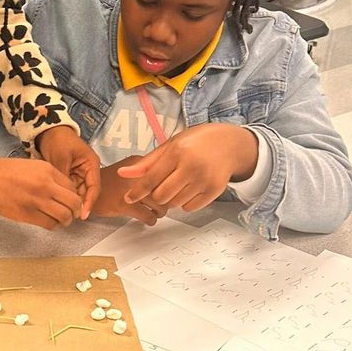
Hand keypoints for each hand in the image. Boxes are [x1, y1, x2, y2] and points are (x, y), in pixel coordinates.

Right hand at [0, 156, 82, 229]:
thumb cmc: (4, 170)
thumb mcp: (31, 166)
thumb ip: (48, 177)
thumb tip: (61, 192)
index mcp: (47, 170)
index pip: (72, 187)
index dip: (74, 196)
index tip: (69, 201)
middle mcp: (46, 184)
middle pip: (73, 202)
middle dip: (75, 211)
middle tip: (71, 214)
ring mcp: (37, 200)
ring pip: (64, 216)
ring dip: (65, 220)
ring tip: (60, 220)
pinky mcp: (27, 214)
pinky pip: (49, 224)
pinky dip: (52, 225)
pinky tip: (47, 221)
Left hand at [35, 125, 100, 219]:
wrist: (48, 131)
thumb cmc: (58, 140)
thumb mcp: (61, 158)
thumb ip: (64, 176)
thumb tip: (64, 196)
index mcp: (91, 164)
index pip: (94, 187)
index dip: (89, 202)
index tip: (82, 215)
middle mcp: (88, 170)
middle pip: (87, 192)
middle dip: (80, 204)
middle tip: (70, 216)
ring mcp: (79, 173)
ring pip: (79, 192)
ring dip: (73, 201)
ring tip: (64, 212)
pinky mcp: (71, 174)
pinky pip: (71, 188)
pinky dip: (67, 195)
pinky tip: (60, 203)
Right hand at [92, 158, 166, 224]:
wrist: (88, 190)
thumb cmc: (109, 182)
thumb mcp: (128, 170)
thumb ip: (146, 173)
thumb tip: (167, 183)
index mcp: (138, 163)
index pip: (165, 173)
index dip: (168, 184)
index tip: (168, 191)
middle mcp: (136, 174)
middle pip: (164, 189)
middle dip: (166, 200)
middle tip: (163, 204)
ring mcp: (130, 190)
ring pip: (159, 204)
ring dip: (160, 212)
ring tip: (156, 213)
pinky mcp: (124, 205)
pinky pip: (148, 216)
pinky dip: (151, 220)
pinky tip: (148, 219)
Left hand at [117, 123, 257, 212]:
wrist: (229, 144)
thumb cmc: (196, 142)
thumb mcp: (170, 145)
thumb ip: (147, 162)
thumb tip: (123, 173)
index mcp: (178, 152)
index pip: (151, 178)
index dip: (137, 191)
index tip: (128, 198)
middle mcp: (191, 167)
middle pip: (162, 195)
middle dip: (156, 194)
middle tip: (160, 186)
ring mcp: (204, 180)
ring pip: (175, 203)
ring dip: (171, 199)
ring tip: (176, 184)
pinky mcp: (214, 191)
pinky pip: (190, 208)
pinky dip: (185, 202)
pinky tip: (188, 188)